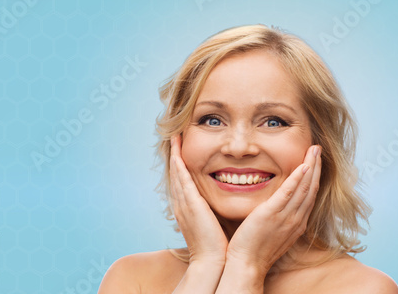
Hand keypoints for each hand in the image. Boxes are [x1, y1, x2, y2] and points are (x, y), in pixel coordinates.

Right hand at [169, 135, 227, 265]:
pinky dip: (178, 162)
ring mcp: (183, 202)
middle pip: (175, 173)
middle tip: (174, 137)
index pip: (182, 181)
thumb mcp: (213, 224)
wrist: (212, 260)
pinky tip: (177, 149)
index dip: (180, 165)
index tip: (182, 151)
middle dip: (174, 155)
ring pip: (177, 172)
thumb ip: (214, 211)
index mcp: (187, 208)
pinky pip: (181, 177)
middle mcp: (181, 203)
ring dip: (174, 153)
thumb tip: (223, 203)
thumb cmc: (217, 245)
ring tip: (174, 137)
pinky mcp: (190, 202)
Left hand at [225, 145, 321, 276]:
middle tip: (318, 148)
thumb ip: (278, 216)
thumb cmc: (255, 249)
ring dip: (311, 166)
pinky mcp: (272, 214)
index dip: (314, 177)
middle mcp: (296, 219)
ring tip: (314, 150)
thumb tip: (276, 204)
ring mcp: (286, 217)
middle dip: (317, 167)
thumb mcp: (273, 231)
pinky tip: (303, 166)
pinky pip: (289, 193)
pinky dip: (297, 179)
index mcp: (297, 223)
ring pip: (304, 188)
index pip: (309, 195)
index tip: (315, 161)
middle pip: (311, 188)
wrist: (246, 264)